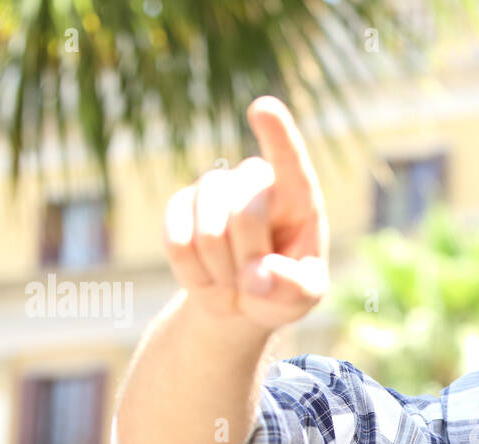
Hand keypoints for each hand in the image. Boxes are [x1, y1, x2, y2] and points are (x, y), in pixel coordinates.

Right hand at [162, 95, 328, 330]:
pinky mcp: (180, 206)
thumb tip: (257, 277)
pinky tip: (207, 277)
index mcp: (297, 199)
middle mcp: (255, 182)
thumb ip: (292, 288)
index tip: (264, 108)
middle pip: (245, 216)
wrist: (240, 300)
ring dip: (221, 272)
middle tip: (256, 285)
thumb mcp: (302, 298)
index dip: (278, 136)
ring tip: (233, 283)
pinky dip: (193, 274)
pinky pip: (177, 243)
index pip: (290, 163)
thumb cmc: (281, 291)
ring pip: (207, 232)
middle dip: (249, 260)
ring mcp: (215, 189)